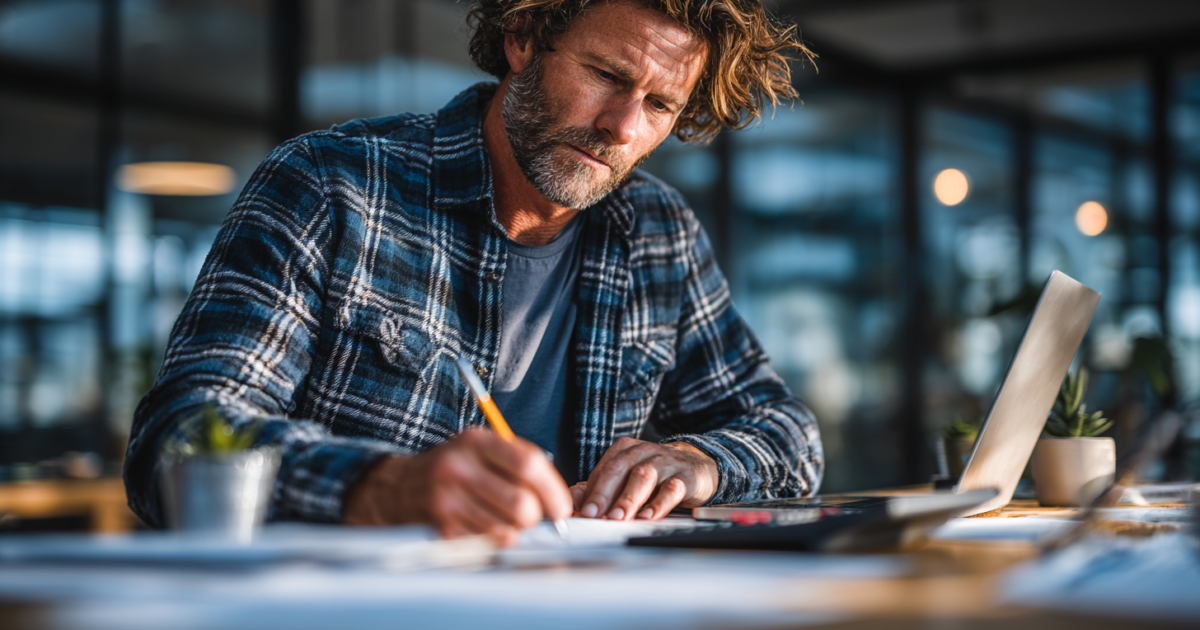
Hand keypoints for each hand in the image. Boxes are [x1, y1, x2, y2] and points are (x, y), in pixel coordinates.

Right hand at [342, 428, 571, 545]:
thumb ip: (519, 462)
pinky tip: (488, 528)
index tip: (562, 508)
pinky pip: (488, 543)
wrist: (397, 488)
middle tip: (534, 518)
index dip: (553, 490)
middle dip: (537, 518)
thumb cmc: (453, 469)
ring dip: (517, 532)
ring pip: (508, 530)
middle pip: (521, 504)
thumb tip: (558, 499)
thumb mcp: (480, 449)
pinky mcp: (441, 528)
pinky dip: (497, 541)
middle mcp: (458, 468)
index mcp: (474, 441)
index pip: (527, 465)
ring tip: (508, 522)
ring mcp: (447, 500)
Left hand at [573, 437, 717, 520]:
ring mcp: (665, 462)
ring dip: (628, 499)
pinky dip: (658, 504)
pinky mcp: (685, 476)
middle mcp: (643, 452)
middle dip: (604, 493)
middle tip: (593, 515)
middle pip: (619, 470)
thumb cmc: (654, 475)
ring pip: (643, 477)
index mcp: (624, 450)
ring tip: (617, 518)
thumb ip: (597, 489)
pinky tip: (648, 517)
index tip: (581, 513)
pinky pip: (671, 489)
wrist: (697, 466)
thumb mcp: (625, 478)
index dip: (591, 492)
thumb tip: (569, 503)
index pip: (603, 470)